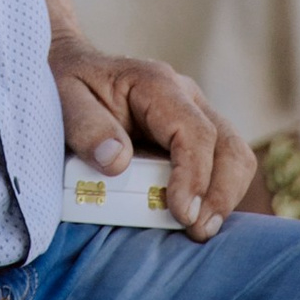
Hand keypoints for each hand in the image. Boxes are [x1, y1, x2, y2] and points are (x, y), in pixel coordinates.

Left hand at [52, 37, 255, 241]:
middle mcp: (186, 97)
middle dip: (221, 194)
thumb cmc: (67, 84)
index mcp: (157, 84)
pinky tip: (195, 219)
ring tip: (199, 230)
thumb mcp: (64, 98)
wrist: (70, 67)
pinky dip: (216, 194)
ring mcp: (194, 116)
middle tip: (198, 232)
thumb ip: (86, 127)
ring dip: (224, 197)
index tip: (181, 213)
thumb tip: (117, 161)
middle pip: (229, 145)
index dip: (194, 176)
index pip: (195, 131)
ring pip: (234, 156)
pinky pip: (221, 165)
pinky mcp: (194, 137)